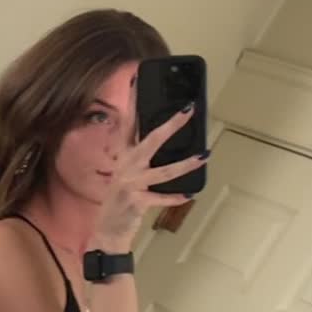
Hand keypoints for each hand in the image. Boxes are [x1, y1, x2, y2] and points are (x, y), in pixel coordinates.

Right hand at [97, 104, 205, 249]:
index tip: (137, 82)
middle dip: (171, 125)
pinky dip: (175, 197)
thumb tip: (162, 137)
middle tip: (188, 111)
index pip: (128, 124)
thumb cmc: (121, 200)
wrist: (107, 230)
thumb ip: (139, 155)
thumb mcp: (126, 173)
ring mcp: (130, 184)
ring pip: (164, 171)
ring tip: (204, 155)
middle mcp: (126, 166)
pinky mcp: (137, 202)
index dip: (133, 103)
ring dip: (186, 164)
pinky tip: (190, 194)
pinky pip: (161, 198)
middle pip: (151, 141)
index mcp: (123, 156)